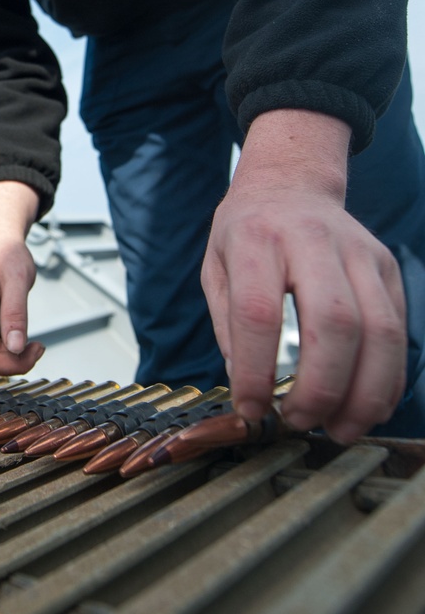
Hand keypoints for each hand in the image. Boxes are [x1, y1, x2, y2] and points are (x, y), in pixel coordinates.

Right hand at [0, 182, 45, 415]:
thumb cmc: (8, 256)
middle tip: (40, 349)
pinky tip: (29, 341)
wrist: (2, 243)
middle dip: (14, 363)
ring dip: (17, 358)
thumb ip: (16, 314)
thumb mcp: (18, 280)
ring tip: (38, 344)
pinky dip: (16, 351)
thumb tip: (16, 348)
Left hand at [202, 110, 406, 442]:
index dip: (256, 370)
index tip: (251, 409)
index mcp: (257, 239)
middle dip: (322, 387)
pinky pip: (399, 331)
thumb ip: (228, 327)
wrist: (290, 184)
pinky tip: (367, 407)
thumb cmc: (247, 233)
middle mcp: (314, 241)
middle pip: (334, 322)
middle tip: (301, 422)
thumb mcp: (215, 268)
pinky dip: (388, 379)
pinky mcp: (387, 269)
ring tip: (338, 429)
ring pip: (381, 330)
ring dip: (364, 393)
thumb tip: (249, 390)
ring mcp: (360, 253)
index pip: (259, 311)